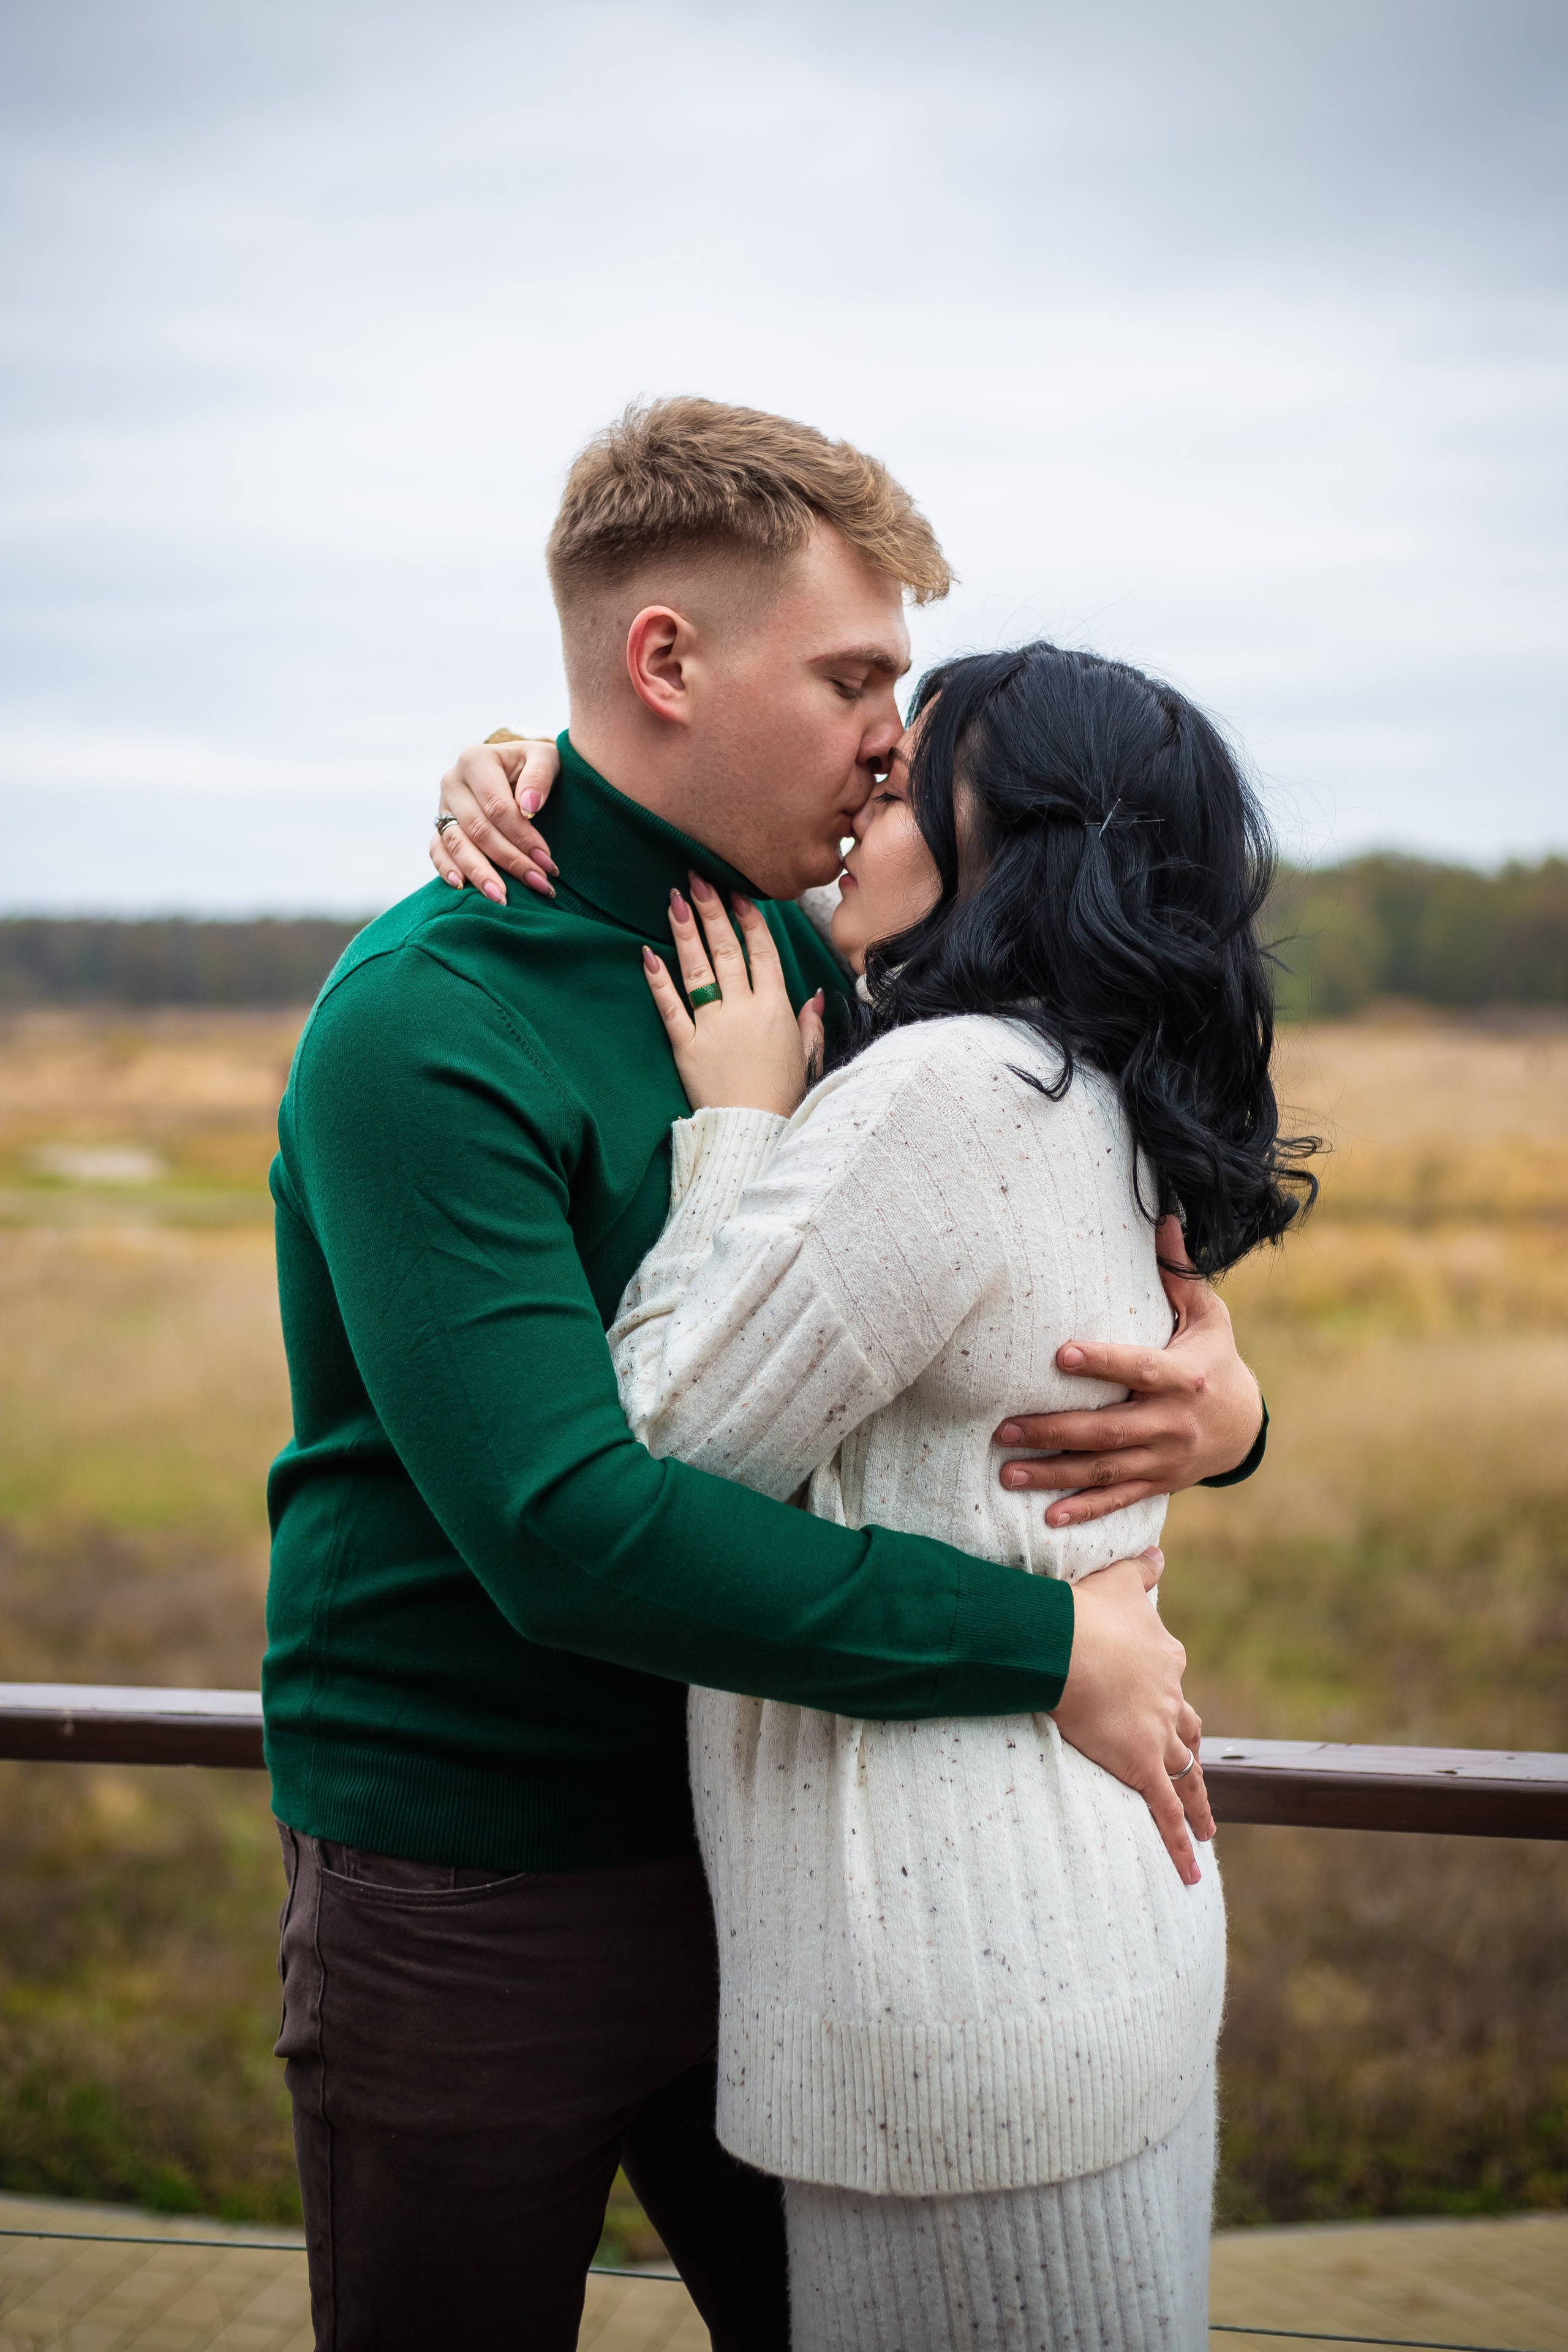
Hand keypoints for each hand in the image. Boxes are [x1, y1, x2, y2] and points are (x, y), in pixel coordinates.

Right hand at [427, 733, 561, 902]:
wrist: (515, 768)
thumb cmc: (533, 765)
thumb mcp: (544, 758)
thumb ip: (539, 776)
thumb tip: (529, 806)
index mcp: (475, 760)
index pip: (497, 807)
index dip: (522, 836)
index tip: (547, 860)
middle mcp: (452, 782)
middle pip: (478, 829)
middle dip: (510, 860)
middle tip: (538, 883)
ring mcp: (442, 807)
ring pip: (457, 844)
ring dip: (481, 874)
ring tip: (502, 899)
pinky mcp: (439, 827)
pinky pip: (437, 851)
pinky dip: (447, 869)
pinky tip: (463, 887)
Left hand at [642, 875, 824, 1115]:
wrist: (755, 1132)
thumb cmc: (783, 1096)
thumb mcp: (807, 1055)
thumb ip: (809, 1022)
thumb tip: (814, 995)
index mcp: (776, 1008)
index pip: (761, 952)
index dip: (748, 920)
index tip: (736, 893)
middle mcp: (744, 1010)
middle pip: (727, 951)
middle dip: (712, 911)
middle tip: (697, 879)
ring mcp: (713, 1027)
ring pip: (698, 971)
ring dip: (685, 932)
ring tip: (674, 900)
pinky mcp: (687, 1048)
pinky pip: (670, 1008)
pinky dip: (659, 981)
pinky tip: (648, 953)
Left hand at [994, 1216, 1263, 1526]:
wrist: (1246, 1427)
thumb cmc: (1214, 1359)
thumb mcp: (1208, 1317)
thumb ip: (1179, 1275)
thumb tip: (1162, 1218)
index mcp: (1183, 1377)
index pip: (1138, 1368)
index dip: (1102, 1363)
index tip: (1059, 1355)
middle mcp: (1172, 1423)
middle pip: (1107, 1430)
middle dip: (1053, 1431)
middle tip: (1003, 1429)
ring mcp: (1164, 1458)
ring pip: (1103, 1470)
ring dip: (1053, 1474)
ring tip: (1006, 1472)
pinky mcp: (1157, 1482)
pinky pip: (1117, 1499)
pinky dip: (1084, 1510)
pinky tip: (1047, 1517)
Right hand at [1050, 1549, 1212, 1883]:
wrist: (1069, 1643)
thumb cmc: (1087, 1608)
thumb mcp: (1120, 1579)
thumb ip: (1142, 1567)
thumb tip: (1159, 1549)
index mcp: (1164, 1659)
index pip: (1169, 1679)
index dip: (1162, 1689)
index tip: (1155, 1696)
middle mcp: (1170, 1699)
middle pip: (1187, 1730)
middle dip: (1189, 1748)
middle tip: (1191, 1764)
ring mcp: (1158, 1735)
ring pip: (1186, 1773)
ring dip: (1199, 1802)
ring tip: (1209, 1827)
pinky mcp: (1141, 1766)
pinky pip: (1166, 1812)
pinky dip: (1180, 1843)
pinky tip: (1193, 1872)